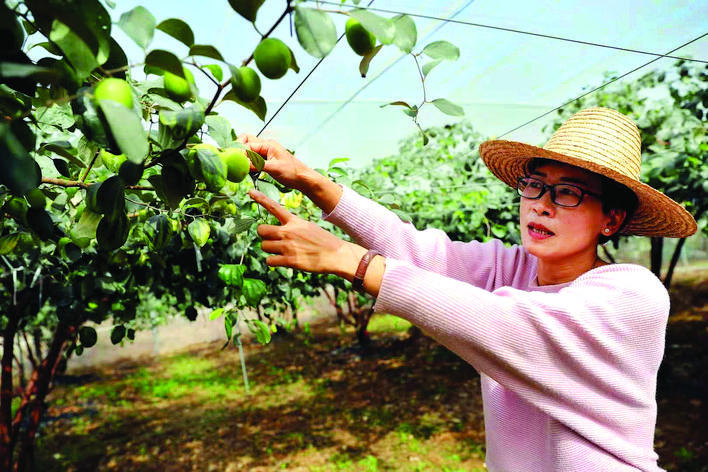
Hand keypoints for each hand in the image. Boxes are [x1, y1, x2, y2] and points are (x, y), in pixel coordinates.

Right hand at [239, 134, 313, 192]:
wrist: (303, 179)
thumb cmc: (292, 172)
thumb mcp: (273, 169)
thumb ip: (257, 165)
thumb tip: (242, 164)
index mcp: (268, 145)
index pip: (248, 144)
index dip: (239, 152)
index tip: (234, 161)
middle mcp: (266, 146)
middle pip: (247, 143)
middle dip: (239, 150)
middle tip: (234, 161)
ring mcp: (266, 153)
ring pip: (249, 151)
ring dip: (244, 158)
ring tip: (240, 168)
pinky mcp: (267, 161)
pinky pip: (254, 159)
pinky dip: (249, 163)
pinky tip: (247, 171)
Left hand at [248, 189, 363, 276]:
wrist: (335, 254)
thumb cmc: (322, 240)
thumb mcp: (307, 226)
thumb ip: (292, 226)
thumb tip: (280, 231)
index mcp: (294, 221)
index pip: (274, 207)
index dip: (261, 198)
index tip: (250, 191)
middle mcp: (288, 232)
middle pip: (261, 230)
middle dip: (264, 235)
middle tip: (272, 239)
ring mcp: (287, 246)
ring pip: (264, 246)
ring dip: (269, 249)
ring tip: (280, 251)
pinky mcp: (289, 260)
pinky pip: (270, 261)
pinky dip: (273, 262)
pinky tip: (281, 260)